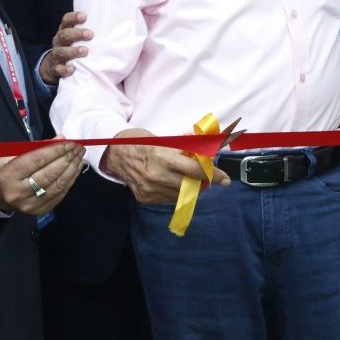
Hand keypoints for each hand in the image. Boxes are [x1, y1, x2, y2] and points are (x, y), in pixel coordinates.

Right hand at [0, 139, 85, 214]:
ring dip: (72, 169)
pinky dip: (70, 180)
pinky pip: (60, 194)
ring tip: (80, 156)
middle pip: (49, 174)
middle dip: (67, 158)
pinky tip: (76, 168)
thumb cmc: (4, 169)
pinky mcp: (39, 211)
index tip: (70, 142)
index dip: (56, 150)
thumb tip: (61, 139)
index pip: (37, 160)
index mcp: (8, 175)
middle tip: (79, 147)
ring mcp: (29, 205)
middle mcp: (18, 193)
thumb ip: (36, 147)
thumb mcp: (12, 153)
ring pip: (57, 186)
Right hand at [39, 11, 91, 85]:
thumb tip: (115, 28)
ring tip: (85, 51)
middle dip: (77, 34)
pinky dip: (64, 69)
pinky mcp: (55, 69)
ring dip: (73, 51)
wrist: (54, 65)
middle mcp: (59, 41)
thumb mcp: (76, 38)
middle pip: (64, 35)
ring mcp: (56, 55)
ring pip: (62, 52)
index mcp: (64, 31)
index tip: (84, 16)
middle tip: (90, 34)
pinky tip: (72, 69)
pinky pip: (58, 69)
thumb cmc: (72, 48)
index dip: (73, 17)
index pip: (66, 21)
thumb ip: (89, 32)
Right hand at [104, 128, 229, 203]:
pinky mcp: (145, 198)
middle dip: (202, 182)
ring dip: (188, 188)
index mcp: (162, 157)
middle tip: (207, 178)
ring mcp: (150, 189)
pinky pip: (168, 199)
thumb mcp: (163, 141)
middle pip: (191, 185)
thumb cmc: (140, 141)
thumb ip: (183, 152)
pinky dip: (174, 192)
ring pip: (181, 195)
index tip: (225, 179)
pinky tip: (169, 182)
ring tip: (184, 177)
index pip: (195, 170)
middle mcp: (157, 176)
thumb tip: (205, 157)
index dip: (213, 175)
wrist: (114, 153)